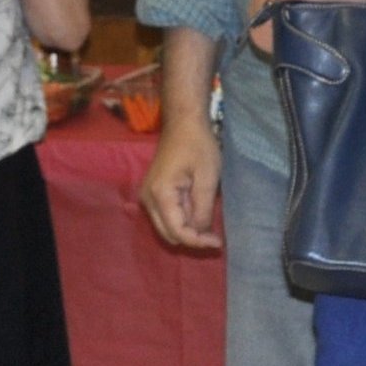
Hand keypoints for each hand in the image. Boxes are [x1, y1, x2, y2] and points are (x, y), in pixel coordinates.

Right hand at [139, 114, 224, 249]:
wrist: (183, 123)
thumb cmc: (198, 146)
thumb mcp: (207, 178)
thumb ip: (203, 209)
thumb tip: (201, 233)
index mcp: (160, 195)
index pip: (177, 232)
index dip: (198, 242)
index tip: (218, 243)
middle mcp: (147, 199)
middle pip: (168, 235)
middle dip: (192, 238)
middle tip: (215, 235)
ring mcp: (147, 196)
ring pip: (166, 228)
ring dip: (187, 229)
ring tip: (207, 219)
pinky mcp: (152, 193)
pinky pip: (166, 217)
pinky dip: (182, 220)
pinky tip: (198, 210)